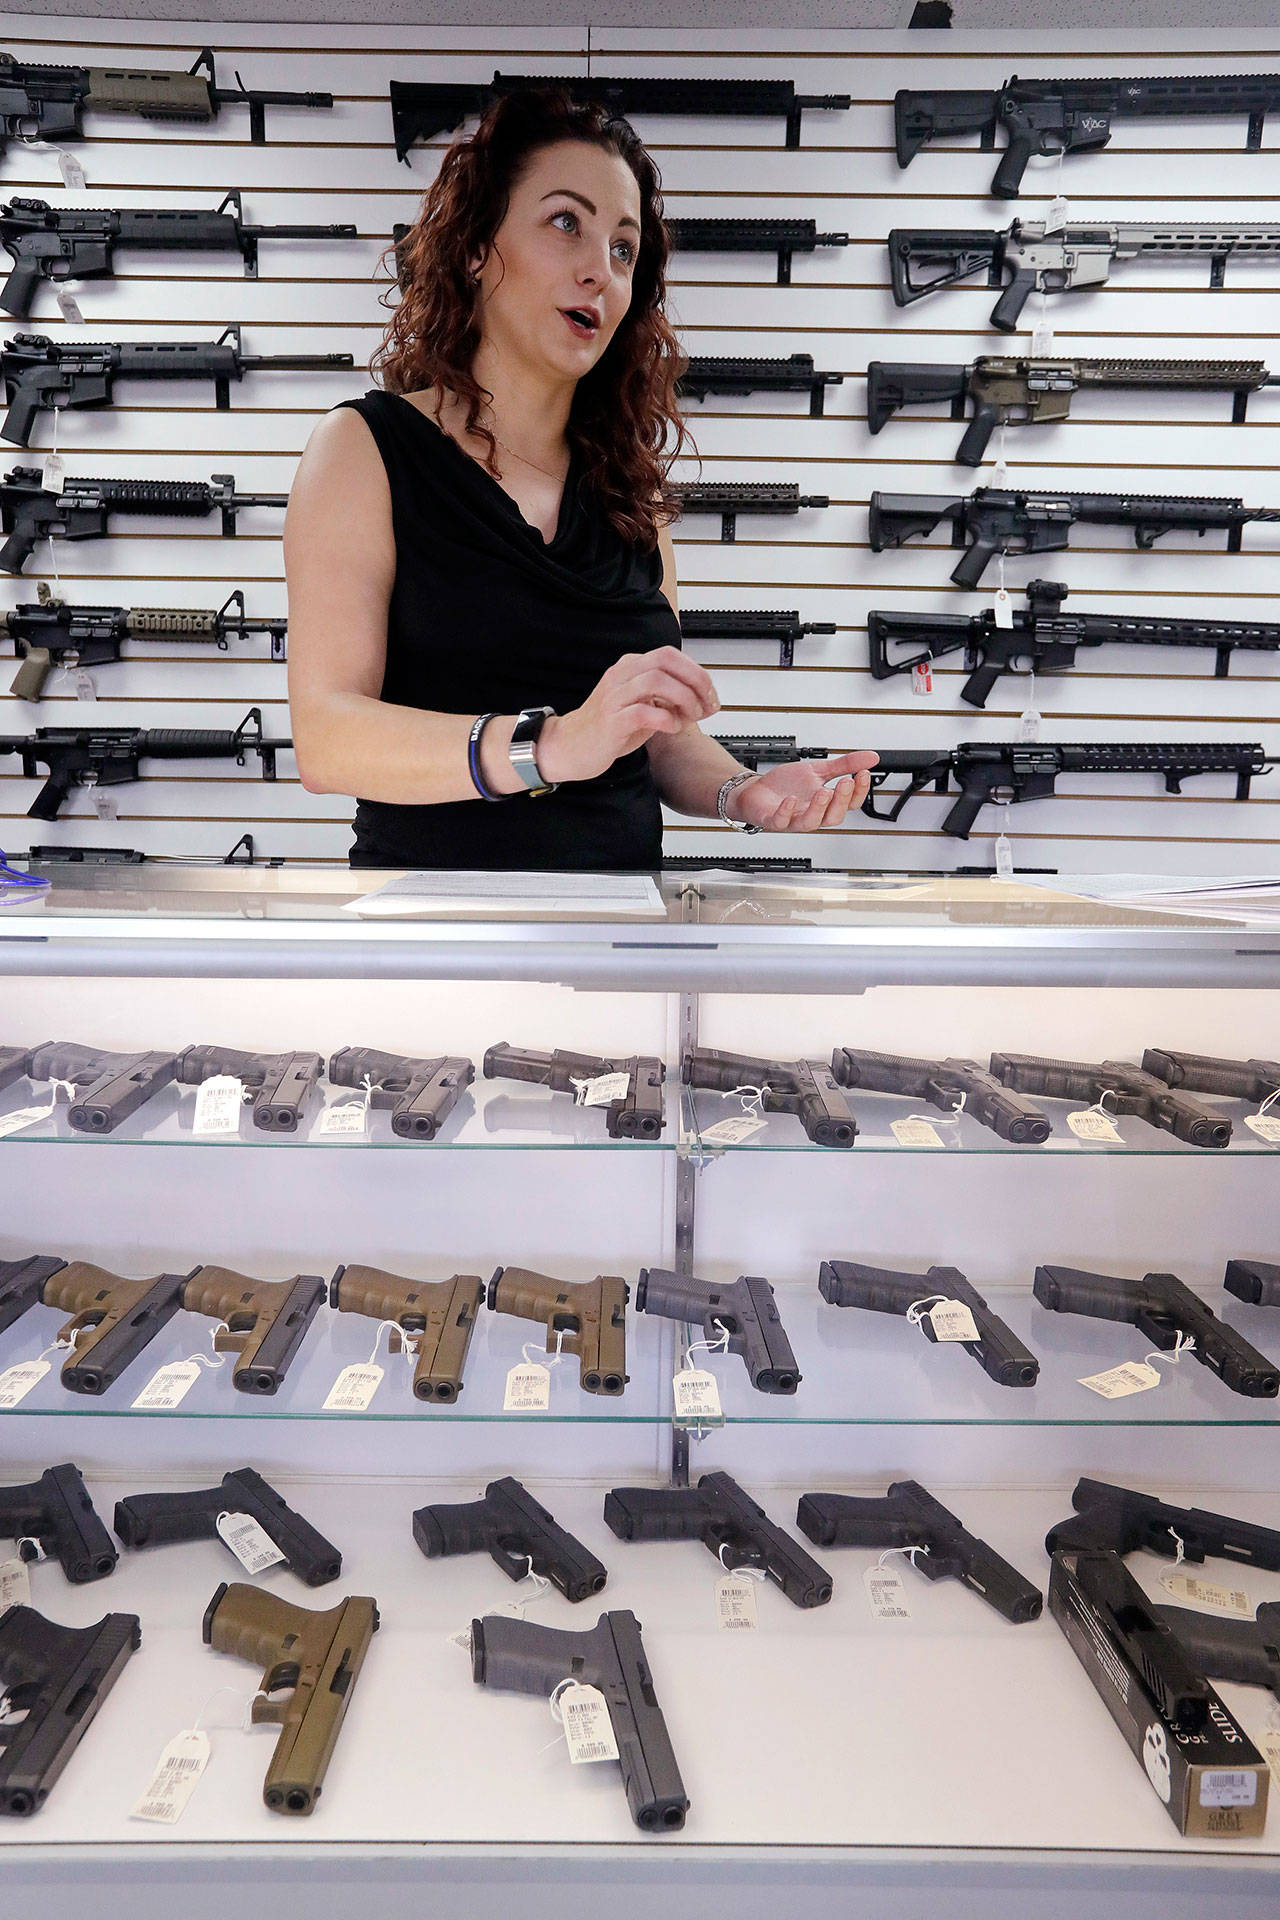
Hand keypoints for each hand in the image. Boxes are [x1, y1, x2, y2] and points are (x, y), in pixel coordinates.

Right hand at [537, 645, 718, 784]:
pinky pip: (644, 712)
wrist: (569, 747)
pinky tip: (671, 728)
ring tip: (690, 717)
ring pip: (657, 681)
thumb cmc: (608, 728)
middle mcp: (621, 675)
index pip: (671, 656)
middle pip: (667, 660)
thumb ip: (669, 700)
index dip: (697, 673)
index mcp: (630, 667)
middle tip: (707, 705)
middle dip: (696, 681)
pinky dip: (666, 719)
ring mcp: (614, 696)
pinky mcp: (611, 720)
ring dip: (684, 699)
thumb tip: (703, 700)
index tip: (711, 696)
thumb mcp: (644, 707)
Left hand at [727, 751, 878, 833]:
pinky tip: (791, 799)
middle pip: (834, 816)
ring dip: (819, 808)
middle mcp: (812, 813)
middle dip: (842, 800)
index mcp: (825, 803)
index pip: (850, 803)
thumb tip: (872, 758)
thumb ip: (844, 765)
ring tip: (824, 791)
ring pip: (811, 822)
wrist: (755, 790)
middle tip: (847, 781)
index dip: (859, 791)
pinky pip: (782, 821)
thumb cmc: (786, 785)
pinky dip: (786, 811)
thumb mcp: (818, 769)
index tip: (863, 774)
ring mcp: (793, 818)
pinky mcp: (774, 819)